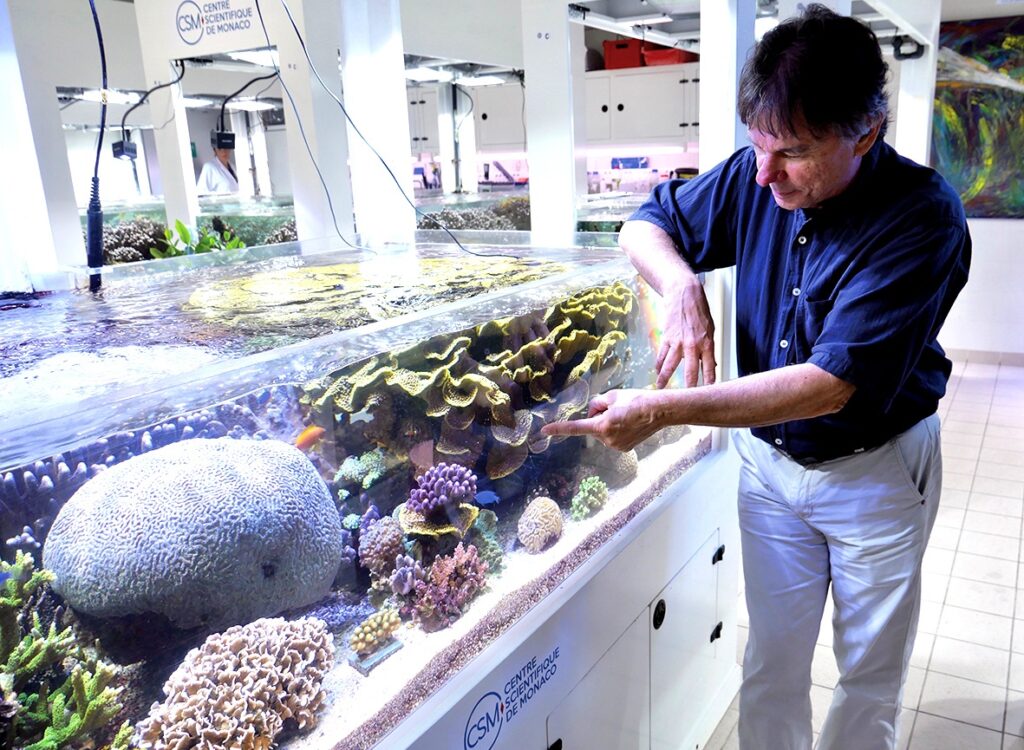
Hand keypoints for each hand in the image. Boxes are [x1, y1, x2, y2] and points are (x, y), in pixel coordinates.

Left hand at [540, 389, 662, 451]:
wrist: (659, 411)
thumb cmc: (636, 400)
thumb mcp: (612, 396)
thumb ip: (596, 404)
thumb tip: (592, 413)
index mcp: (602, 425)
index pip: (575, 427)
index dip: (558, 428)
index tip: (544, 431)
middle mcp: (607, 439)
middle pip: (592, 426)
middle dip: (598, 417)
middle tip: (617, 408)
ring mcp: (616, 446)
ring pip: (602, 432)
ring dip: (608, 423)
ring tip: (626, 415)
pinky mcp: (623, 448)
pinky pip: (612, 437)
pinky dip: (616, 430)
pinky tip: (629, 424)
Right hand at [657, 279, 716, 388]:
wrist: (684, 294)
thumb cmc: (699, 310)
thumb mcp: (710, 329)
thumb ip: (709, 347)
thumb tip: (710, 364)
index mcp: (707, 342)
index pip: (709, 367)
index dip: (709, 381)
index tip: (708, 394)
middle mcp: (692, 344)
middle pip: (690, 371)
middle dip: (689, 387)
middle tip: (686, 399)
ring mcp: (678, 341)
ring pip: (671, 365)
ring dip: (665, 378)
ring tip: (661, 388)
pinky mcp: (666, 337)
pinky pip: (662, 354)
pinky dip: (659, 364)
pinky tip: (657, 371)